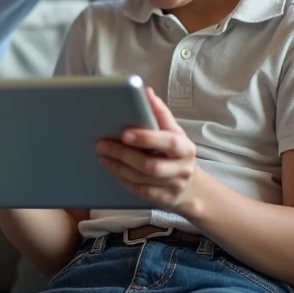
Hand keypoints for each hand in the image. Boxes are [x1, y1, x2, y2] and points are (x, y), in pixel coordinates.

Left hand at [96, 87, 199, 211]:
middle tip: (102, 145)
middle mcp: (182, 168)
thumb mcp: (174, 132)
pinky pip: (140, 191)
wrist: (191, 187)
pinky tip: (113, 169)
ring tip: (102, 156)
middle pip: (151, 165)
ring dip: (119, 167)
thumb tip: (146, 92)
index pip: (168, 141)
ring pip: (142, 179)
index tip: (124, 133)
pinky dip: (124, 180)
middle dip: (124, 155)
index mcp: (185, 148)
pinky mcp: (164, 200)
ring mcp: (174, 187)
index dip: (146, 138)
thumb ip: (160, 113)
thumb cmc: (175, 153)